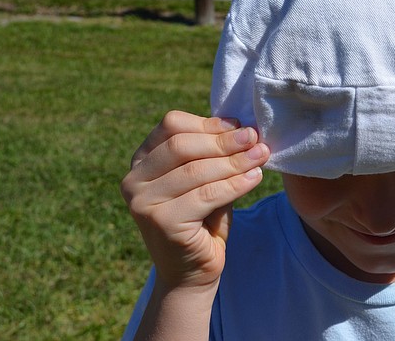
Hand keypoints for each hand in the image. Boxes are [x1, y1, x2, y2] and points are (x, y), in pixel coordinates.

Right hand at [120, 110, 269, 292]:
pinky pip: (206, 195)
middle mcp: (134, 180)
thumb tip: (244, 129)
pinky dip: (235, 184)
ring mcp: (143, 203)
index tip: (239, 126)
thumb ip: (214, 154)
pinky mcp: (161, 222)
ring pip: (196, 170)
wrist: (191, 271)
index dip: (208, 123)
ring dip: (234, 161)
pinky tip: (255, 177)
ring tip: (261, 155)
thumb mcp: (206, 179)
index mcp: (142, 160)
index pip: (172, 125)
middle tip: (255, 138)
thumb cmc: (202, 219)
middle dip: (224, 141)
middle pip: (182, 145)